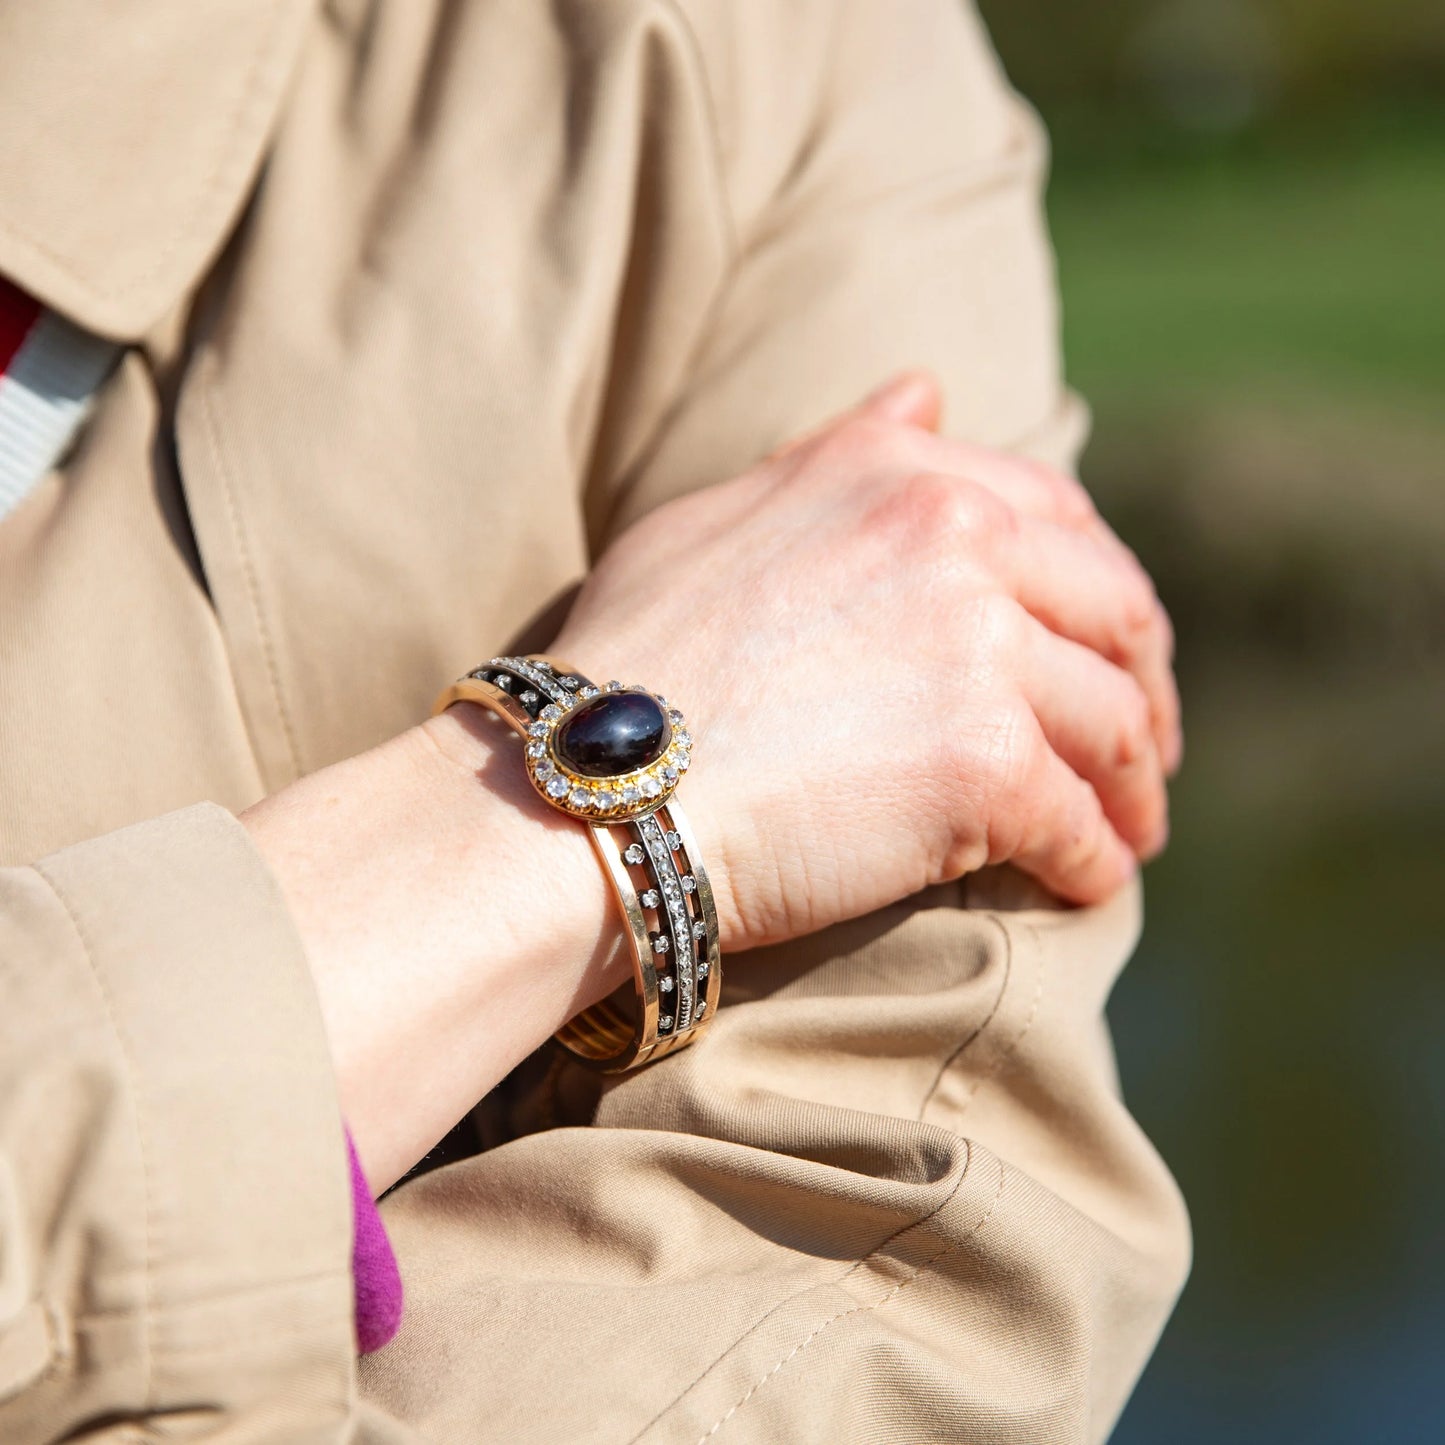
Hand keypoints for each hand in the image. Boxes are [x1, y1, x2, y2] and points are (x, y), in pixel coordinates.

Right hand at [555, 372, 1179, 950]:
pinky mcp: (987, 767)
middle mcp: (959, 537)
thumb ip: (837, 453)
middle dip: (1144, 688)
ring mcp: (982, 651)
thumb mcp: (722, 515)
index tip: (1103, 651)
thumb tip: (926, 391)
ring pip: (1113, 725)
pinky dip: (1097, 860)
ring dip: (1135, 786)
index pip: (1060, 521)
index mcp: (904, 474)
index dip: (1099, 595)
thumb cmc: (635, 655)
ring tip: (1130, 831)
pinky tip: (1089, 885)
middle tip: (1144, 751)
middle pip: (1115, 616)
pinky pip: (1081, 824)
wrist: (594, 783)